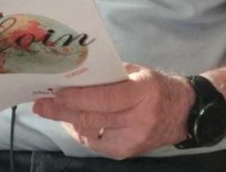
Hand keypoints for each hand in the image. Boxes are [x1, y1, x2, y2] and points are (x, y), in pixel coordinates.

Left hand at [31, 63, 194, 159]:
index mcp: (143, 92)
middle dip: (62, 111)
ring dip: (68, 122)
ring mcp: (134, 139)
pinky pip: (97, 144)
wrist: (185, 113)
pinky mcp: (129, 152)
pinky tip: (71, 123)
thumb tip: (75, 72)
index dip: (78, 97)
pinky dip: (81, 133)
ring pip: (92, 133)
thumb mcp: (136, 72)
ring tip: (51, 110)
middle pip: (94, 117)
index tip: (56, 92)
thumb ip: (109, 74)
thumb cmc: (155, 86)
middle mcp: (140, 119)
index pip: (106, 98)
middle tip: (40, 105)